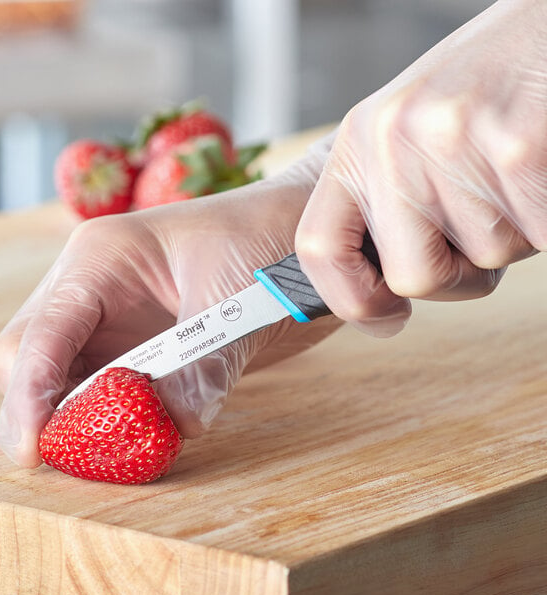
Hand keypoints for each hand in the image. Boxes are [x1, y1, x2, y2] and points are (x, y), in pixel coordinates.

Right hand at [0, 154, 346, 467]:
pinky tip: (142, 436)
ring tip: (114, 453)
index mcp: (102, 259)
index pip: (40, 333)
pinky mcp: (140, 346)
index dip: (28, 395)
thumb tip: (177, 424)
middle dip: (42, 411)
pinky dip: (115, 420)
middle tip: (82, 456)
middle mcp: (93, 289)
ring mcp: (114, 319)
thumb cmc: (267, 236)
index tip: (31, 450)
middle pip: (29, 358)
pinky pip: (107, 391)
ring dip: (78, 422)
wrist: (300, 235)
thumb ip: (205, 364)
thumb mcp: (237, 297)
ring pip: (63, 381)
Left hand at [296, 0, 545, 334]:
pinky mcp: (515, 147)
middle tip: (482, 228)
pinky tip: (538, 171)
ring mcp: (448, 142)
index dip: (348, 300)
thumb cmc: (477, 93)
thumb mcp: (403, 140)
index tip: (386, 316)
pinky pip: (536, 237)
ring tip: (510, 174)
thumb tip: (386, 289)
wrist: (543, 28)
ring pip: (484, 261)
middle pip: (412, 277)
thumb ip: (387, 203)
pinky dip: (544, 222)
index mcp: (354, 146)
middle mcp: (388, 143)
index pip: (319, 248)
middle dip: (458, 276)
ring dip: (509, 236)